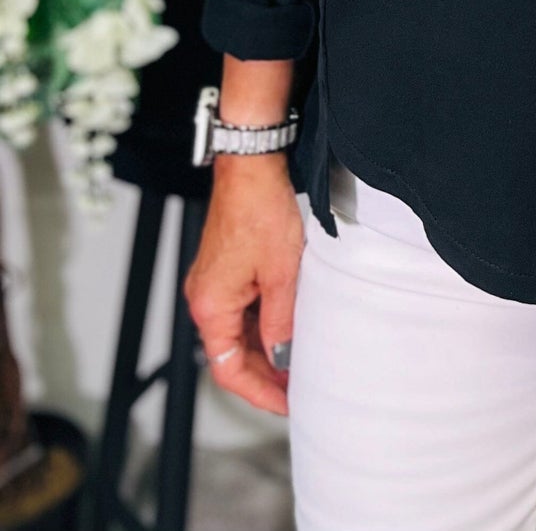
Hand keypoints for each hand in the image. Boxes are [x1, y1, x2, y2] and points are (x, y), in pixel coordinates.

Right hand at [184, 154, 304, 415]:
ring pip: (237, 332)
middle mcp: (204, 298)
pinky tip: (288, 326)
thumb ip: (280, 322)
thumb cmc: (260, 212)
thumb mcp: (282, 275)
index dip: (260, 391)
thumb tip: (283, 357)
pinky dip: (262, 324)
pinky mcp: (224, 268)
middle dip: (265, 373)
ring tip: (298, 361)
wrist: (251, 166)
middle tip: (299, 388)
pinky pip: (241, 308)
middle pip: (231, 354)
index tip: (288, 403)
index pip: (229, 370)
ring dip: (265, 348)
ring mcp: (212, 283)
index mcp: (210, 307)